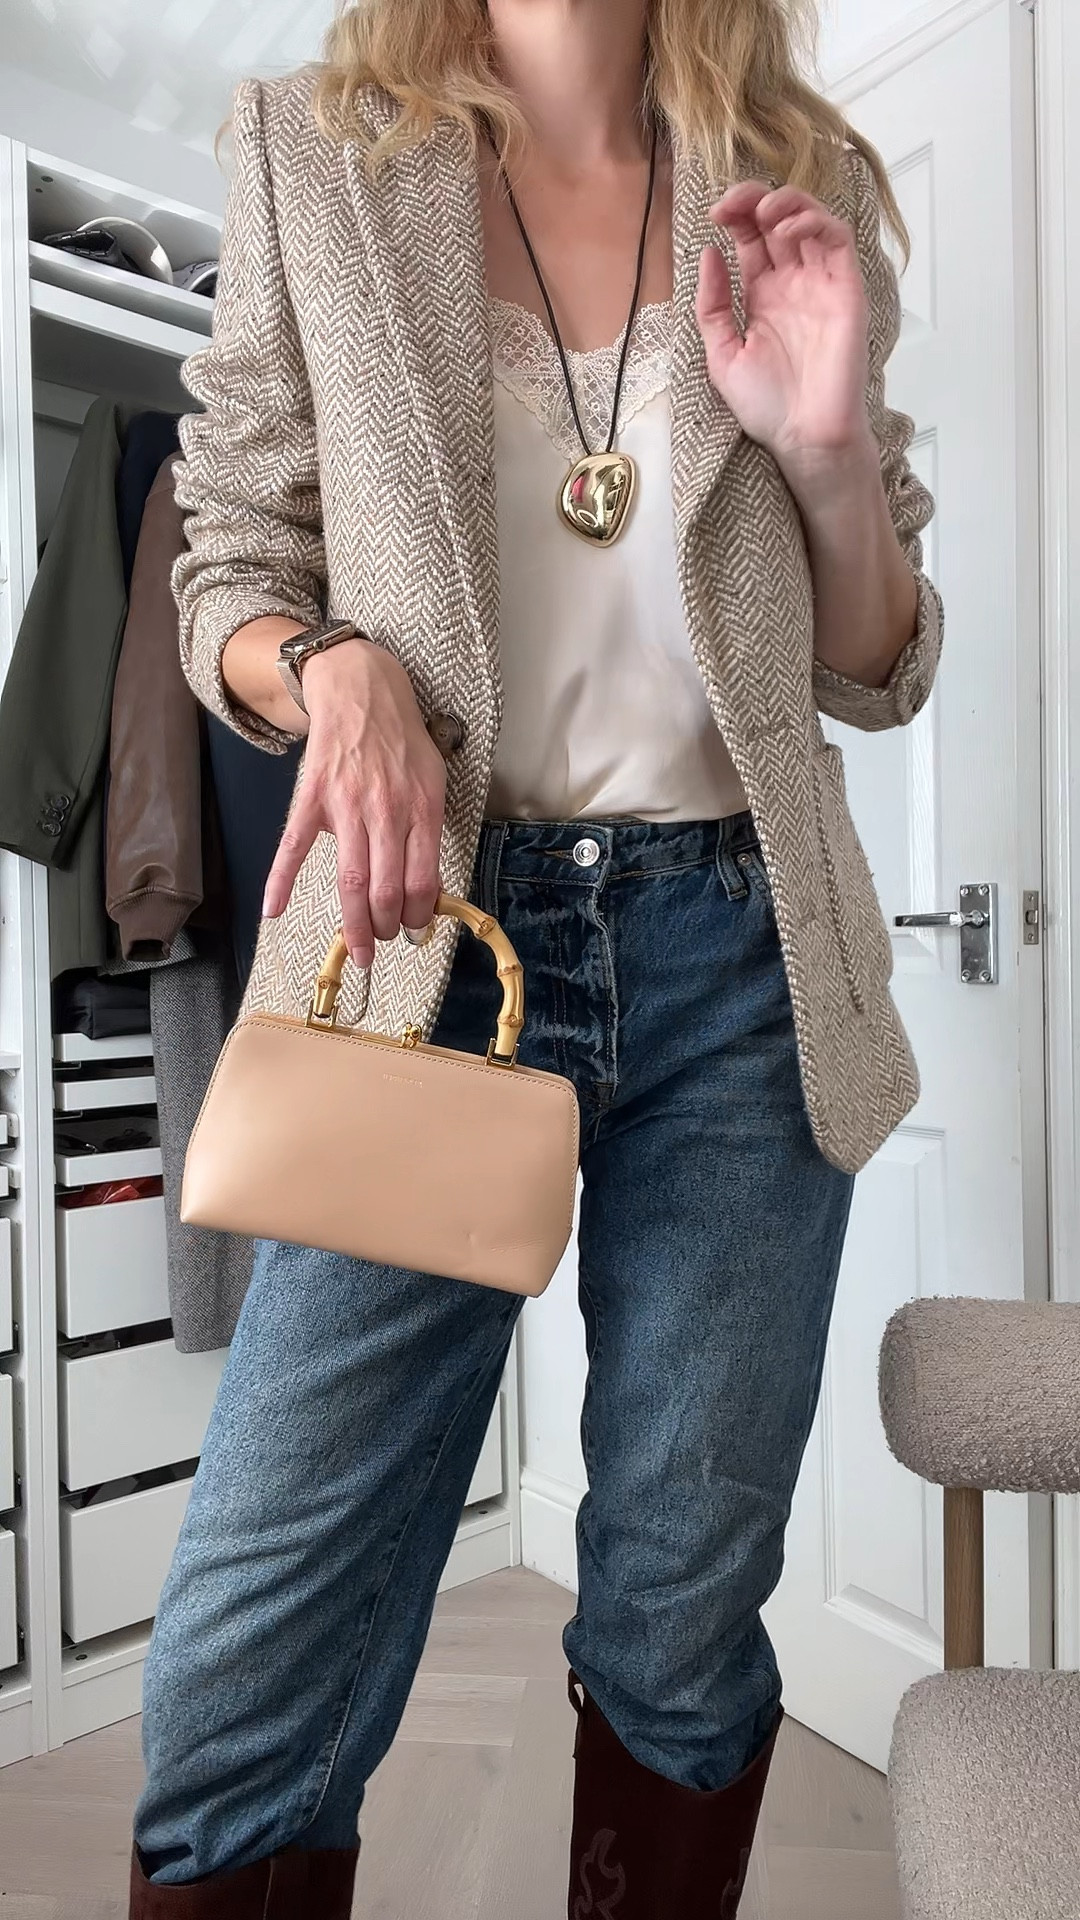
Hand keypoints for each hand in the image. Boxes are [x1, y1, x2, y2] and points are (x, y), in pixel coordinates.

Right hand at [261, 638, 445, 968]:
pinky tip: (274, 909)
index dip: (419, 916)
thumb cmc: (402, 741)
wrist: (361, 692)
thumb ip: (428, 829)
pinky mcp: (311, 799)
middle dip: (387, 927)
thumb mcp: (432, 781)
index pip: (423, 881)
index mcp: (420, 810)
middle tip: (383, 942)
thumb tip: (427, 885)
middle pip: (386, 889)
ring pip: (351, 879)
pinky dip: (280, 880)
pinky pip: (294, 846)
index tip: (415, 930)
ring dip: (355, 923)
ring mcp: (346, 806)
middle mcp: (385, 812)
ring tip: (357, 949)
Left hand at [695, 182, 875, 491]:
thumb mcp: (722, 354)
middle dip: (755, 199)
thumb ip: (713, 306)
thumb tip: (709, 253)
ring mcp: (821, 284)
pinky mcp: (846, 290)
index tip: (714, 213)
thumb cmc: (767, 406)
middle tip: (733, 202)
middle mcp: (793, 284)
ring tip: (764, 212)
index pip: (750, 238)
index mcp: (762, 296)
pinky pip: (837, 240)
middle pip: (778, 220)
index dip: (735, 216)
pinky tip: (790, 228)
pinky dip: (816, 221)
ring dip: (787, 202)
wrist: (804, 437)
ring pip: (811, 220)